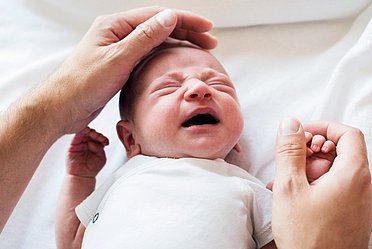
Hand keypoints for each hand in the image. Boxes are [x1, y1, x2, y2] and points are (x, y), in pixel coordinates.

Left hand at [43, 6, 216, 133]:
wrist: (63, 107)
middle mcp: (118, 33)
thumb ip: (144, 38)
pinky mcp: (120, 64)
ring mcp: (119, 48)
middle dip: (187, 31)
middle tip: (210, 40)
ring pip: (155, 40)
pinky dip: (165, 55)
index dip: (185, 20)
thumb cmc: (83, 84)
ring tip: (199, 49)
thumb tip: (170, 17)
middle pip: (159, 26)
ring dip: (178, 42)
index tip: (207, 28)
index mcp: (115, 25)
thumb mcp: (118, 59)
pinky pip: (148, 54)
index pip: (158, 16)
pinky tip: (176, 60)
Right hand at [66, 127, 108, 177]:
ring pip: (84, 133)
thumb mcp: (101, 157)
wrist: (82, 176)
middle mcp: (87, 143)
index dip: (101, 137)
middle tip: (99, 137)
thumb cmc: (92, 168)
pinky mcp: (73, 145)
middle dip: (96, 134)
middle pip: (91, 133)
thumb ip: (100, 148)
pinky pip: (76, 136)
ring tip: (93, 134)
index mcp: (95, 145)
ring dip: (89, 132)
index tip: (104, 140)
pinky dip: (81, 132)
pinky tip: (85, 131)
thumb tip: (94, 142)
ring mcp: (80, 143)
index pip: (98, 137)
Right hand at [272, 117, 371, 248]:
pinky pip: (336, 190)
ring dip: (309, 170)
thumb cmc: (308, 238)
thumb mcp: (290, 187)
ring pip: (335, 173)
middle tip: (290, 161)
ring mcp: (360, 204)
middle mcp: (364, 188)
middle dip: (311, 151)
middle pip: (340, 153)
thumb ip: (290, 151)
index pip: (347, 134)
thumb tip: (290, 124)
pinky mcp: (353, 216)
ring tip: (285, 183)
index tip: (302, 133)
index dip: (323, 127)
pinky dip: (316, 185)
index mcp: (353, 176)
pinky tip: (295, 197)